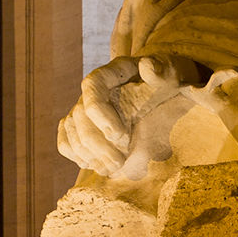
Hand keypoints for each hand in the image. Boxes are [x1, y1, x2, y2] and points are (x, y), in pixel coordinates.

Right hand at [58, 56, 188, 179]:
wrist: (164, 90)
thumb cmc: (168, 79)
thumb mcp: (172, 72)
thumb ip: (162, 71)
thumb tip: (147, 66)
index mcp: (111, 73)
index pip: (93, 88)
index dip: (100, 114)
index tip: (119, 136)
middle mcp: (91, 89)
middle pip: (80, 114)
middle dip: (97, 142)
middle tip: (118, 163)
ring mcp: (83, 107)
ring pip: (71, 129)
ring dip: (88, 153)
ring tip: (111, 169)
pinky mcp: (81, 125)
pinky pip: (66, 139)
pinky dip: (75, 154)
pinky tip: (93, 165)